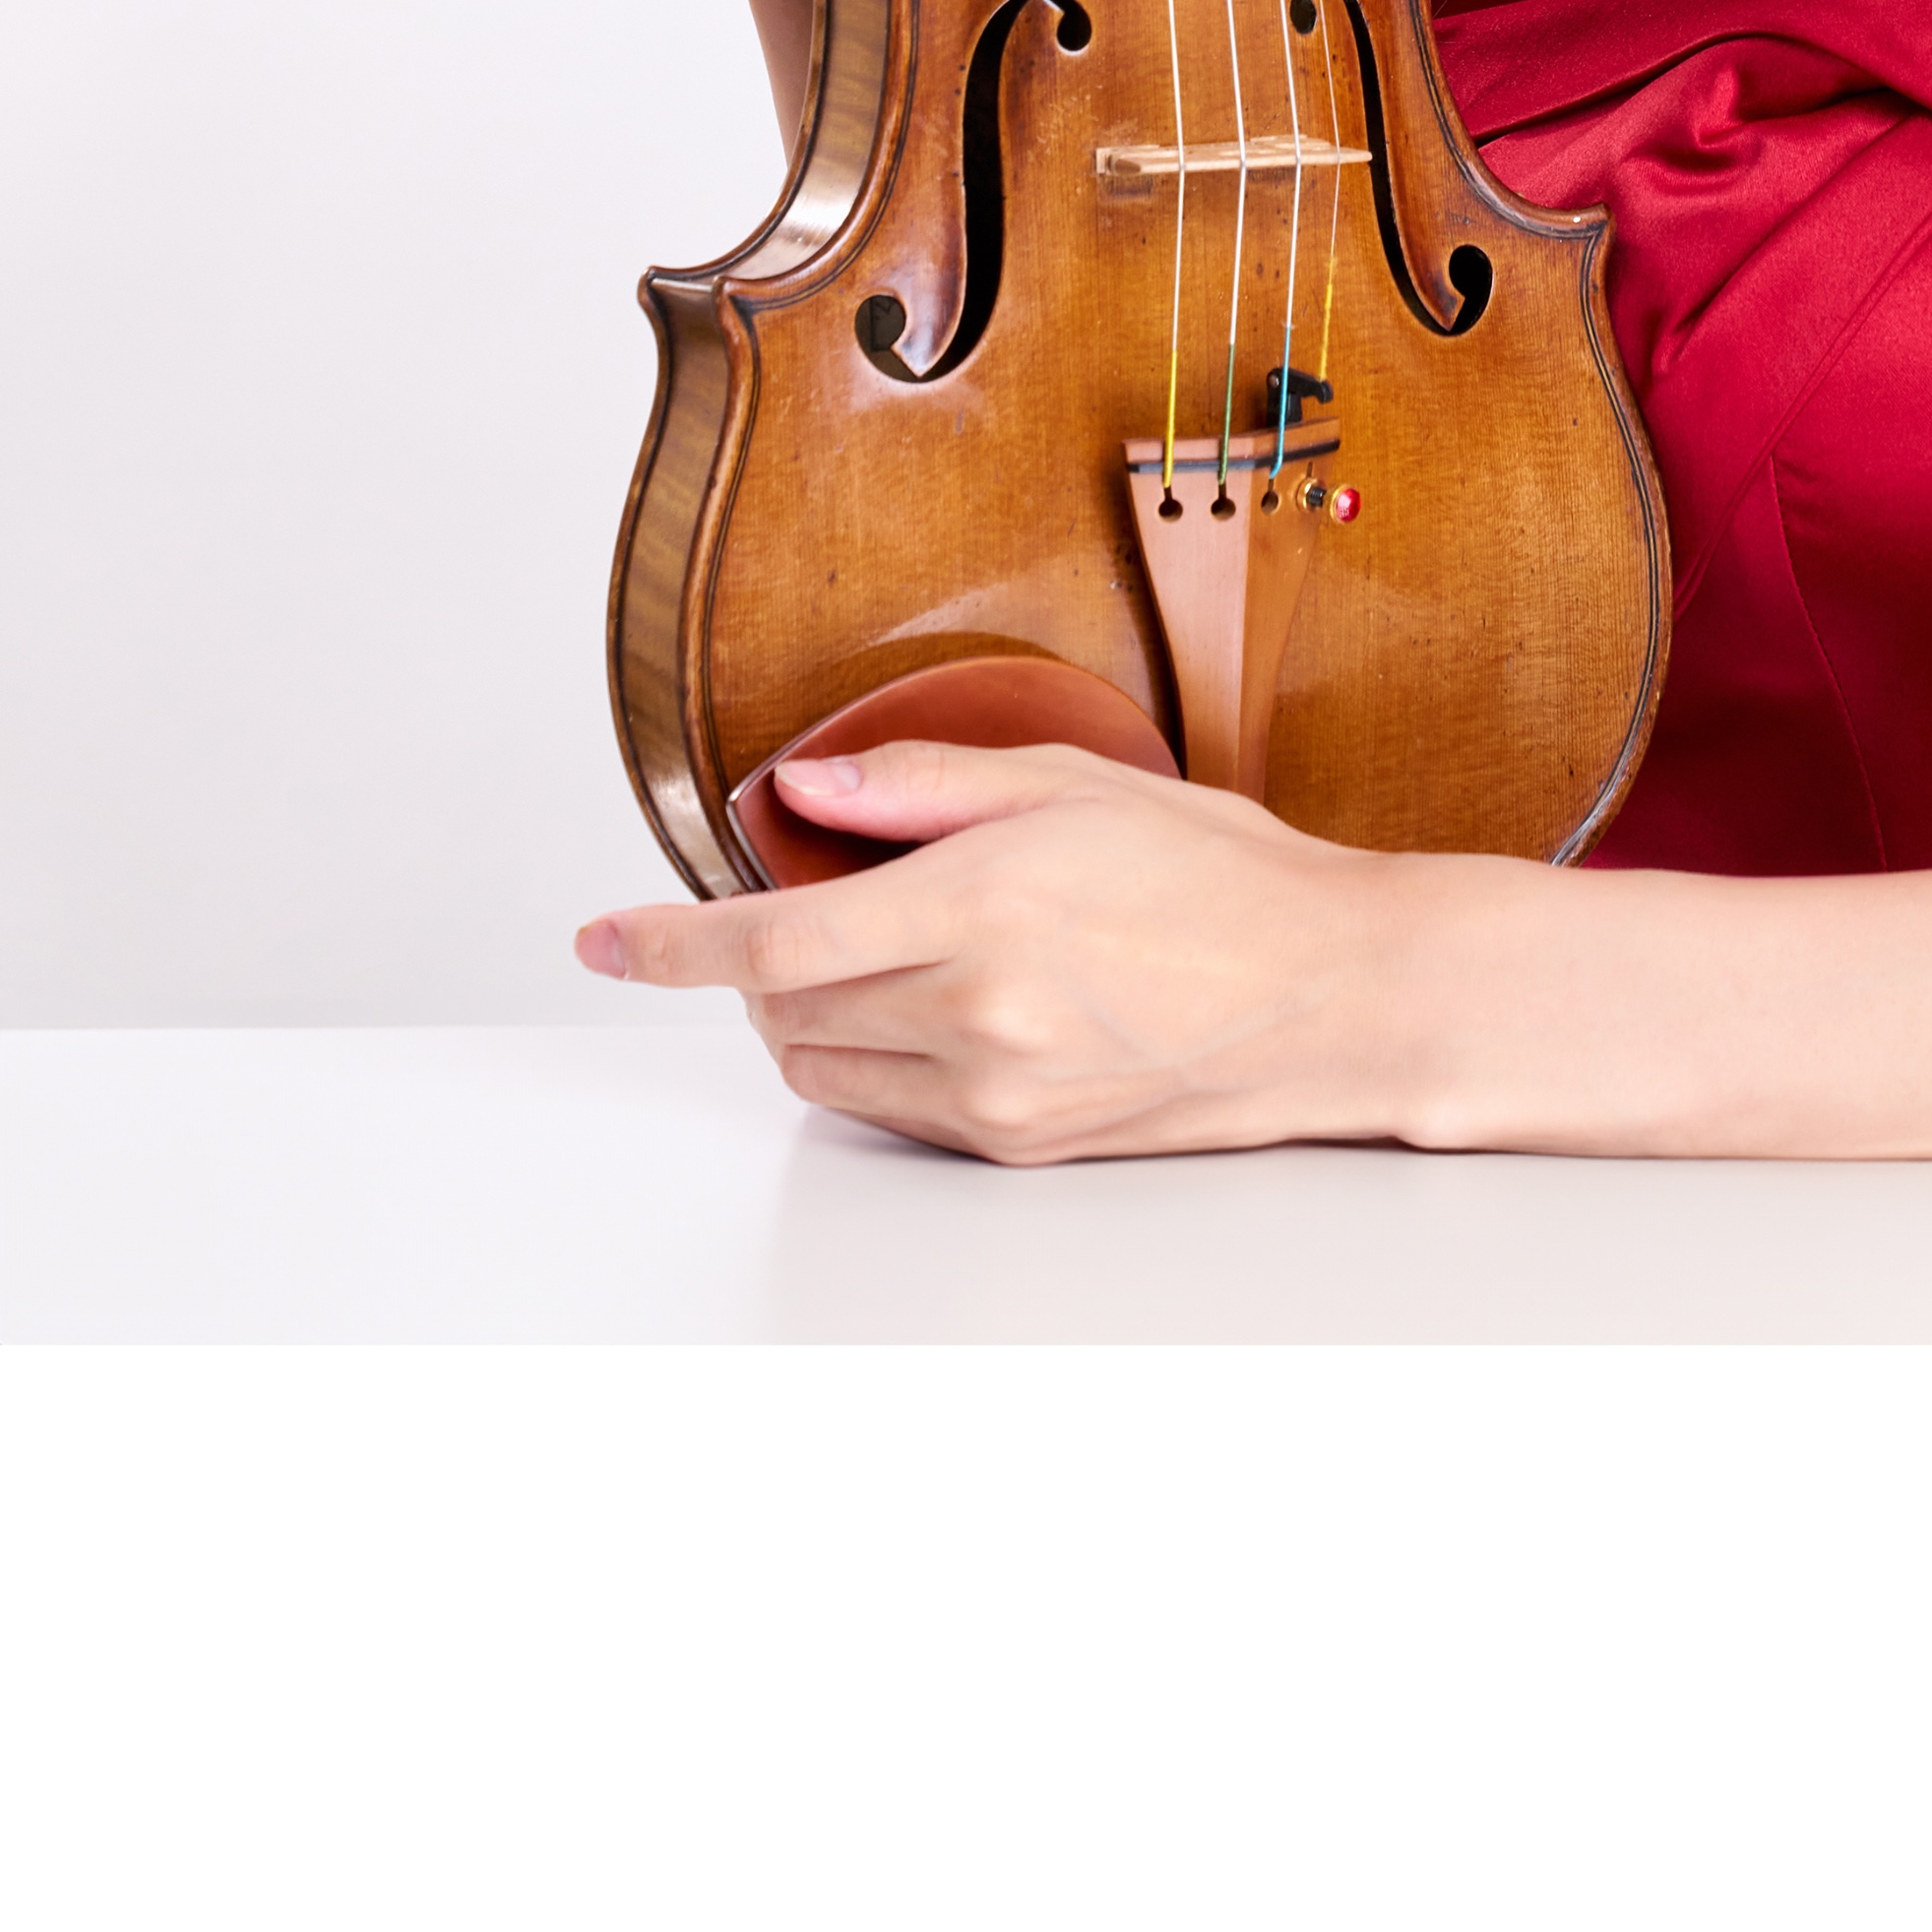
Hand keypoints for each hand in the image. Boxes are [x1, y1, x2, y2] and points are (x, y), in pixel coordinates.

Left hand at [575, 742, 1428, 1161]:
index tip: (600, 939)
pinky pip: (890, 1109)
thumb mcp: (1077, 784)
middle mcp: (976, 1011)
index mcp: (982, 904)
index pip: (773, 936)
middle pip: (783, 1006)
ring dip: (813, 1011)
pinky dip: (878, 1057)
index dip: (666, 944)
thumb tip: (806, 790)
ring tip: (897, 954)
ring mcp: (993, 1092)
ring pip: (823, 1065)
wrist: (1331, 998)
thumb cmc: (1223, 879)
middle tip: (831, 899)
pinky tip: (949, 1007)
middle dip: (765, 956)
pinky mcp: (1015, 1147)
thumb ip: (928, 785)